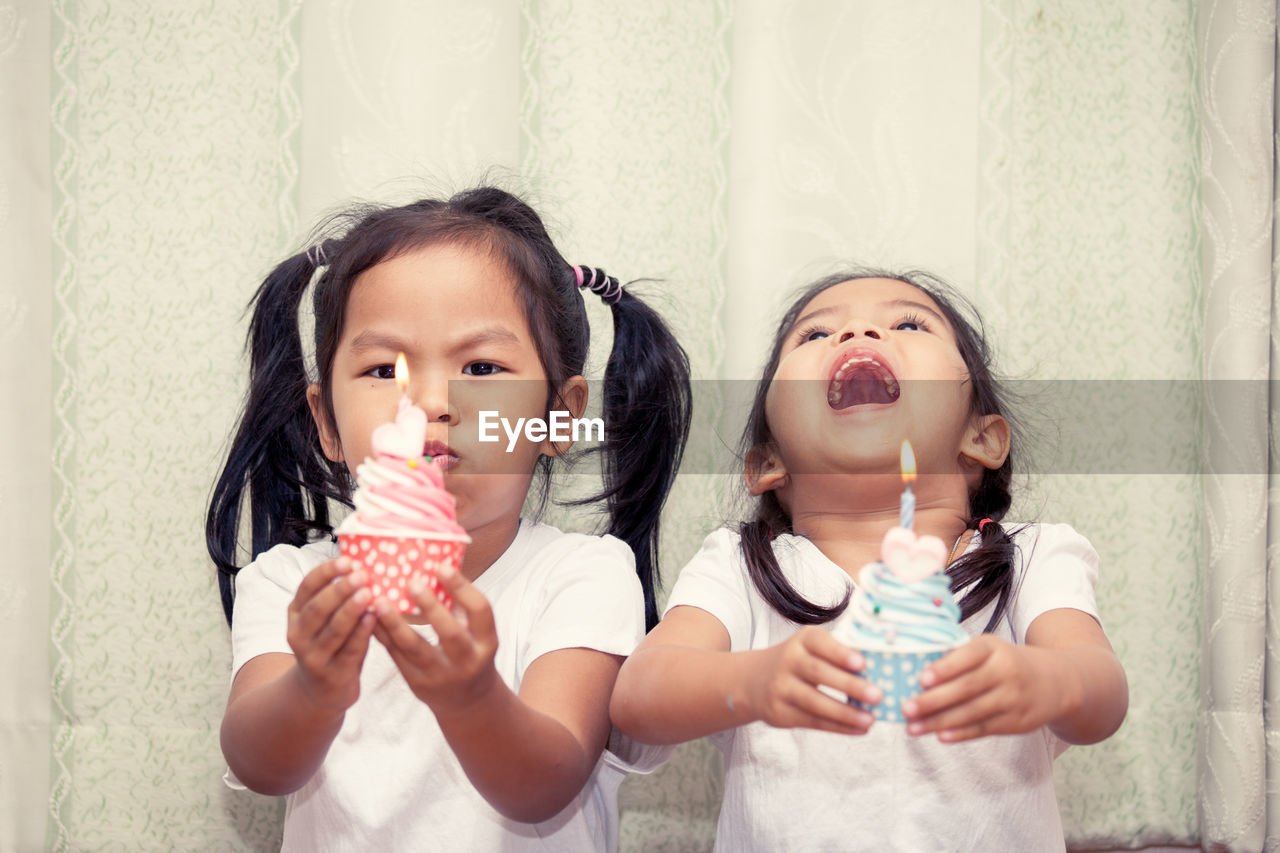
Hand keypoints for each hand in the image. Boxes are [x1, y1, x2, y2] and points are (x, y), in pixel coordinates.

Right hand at [286, 556, 375, 713]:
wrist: (320, 692)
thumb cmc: (330, 645)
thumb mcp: (323, 621)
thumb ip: (335, 598)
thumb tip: (363, 564)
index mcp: (296, 615)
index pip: (306, 588)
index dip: (326, 573)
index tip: (348, 560)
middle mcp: (299, 635)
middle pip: (318, 608)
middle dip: (340, 589)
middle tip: (362, 574)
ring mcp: (314, 657)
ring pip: (333, 630)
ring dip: (351, 610)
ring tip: (368, 593)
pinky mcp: (332, 675)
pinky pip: (349, 650)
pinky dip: (362, 632)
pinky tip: (374, 617)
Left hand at [372, 566, 501, 717]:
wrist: (467, 701)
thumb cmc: (470, 652)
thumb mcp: (477, 632)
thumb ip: (461, 606)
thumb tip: (437, 565)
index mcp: (487, 641)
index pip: (479, 611)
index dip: (462, 588)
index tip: (441, 567)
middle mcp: (467, 660)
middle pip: (450, 633)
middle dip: (430, 607)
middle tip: (411, 583)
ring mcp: (441, 676)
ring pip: (416, 649)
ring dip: (396, 624)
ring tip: (380, 602)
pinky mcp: (418, 684)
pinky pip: (397, 657)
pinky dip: (383, 636)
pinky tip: (372, 618)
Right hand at [743, 627, 880, 734]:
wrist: (753, 681)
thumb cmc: (799, 662)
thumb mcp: (811, 648)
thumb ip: (839, 655)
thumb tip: (880, 671)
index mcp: (802, 640)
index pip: (820, 643)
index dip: (840, 653)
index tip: (863, 663)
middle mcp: (788, 660)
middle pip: (819, 673)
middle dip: (849, 685)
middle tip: (877, 696)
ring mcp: (781, 688)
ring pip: (815, 702)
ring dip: (845, 713)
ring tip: (870, 720)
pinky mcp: (780, 713)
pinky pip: (812, 721)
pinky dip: (838, 727)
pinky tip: (858, 729)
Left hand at [902, 635, 1065, 741]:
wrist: (1057, 682)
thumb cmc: (1007, 662)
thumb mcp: (990, 649)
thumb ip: (959, 657)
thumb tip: (914, 671)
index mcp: (993, 648)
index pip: (967, 656)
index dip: (944, 668)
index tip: (921, 679)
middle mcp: (1005, 672)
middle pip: (966, 688)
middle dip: (933, 700)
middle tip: (905, 708)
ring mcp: (1013, 699)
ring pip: (972, 712)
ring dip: (939, 722)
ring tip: (913, 727)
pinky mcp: (1017, 722)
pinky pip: (984, 729)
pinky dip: (961, 734)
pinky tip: (940, 736)